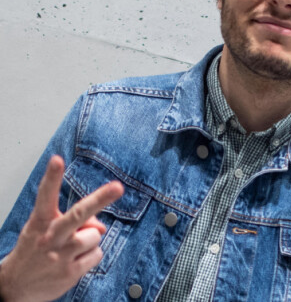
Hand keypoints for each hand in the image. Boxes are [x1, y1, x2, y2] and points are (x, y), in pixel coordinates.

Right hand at [0, 155, 123, 301]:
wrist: (15, 287)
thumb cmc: (37, 248)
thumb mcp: (47, 228)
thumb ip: (75, 219)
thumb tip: (102, 227)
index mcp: (41, 221)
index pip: (46, 195)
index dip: (52, 177)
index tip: (57, 160)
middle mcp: (50, 237)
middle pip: (78, 214)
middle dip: (100, 199)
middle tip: (118, 187)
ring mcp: (60, 256)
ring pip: (95, 235)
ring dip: (89, 240)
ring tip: (71, 249)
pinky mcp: (69, 273)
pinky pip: (97, 254)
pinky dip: (90, 256)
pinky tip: (74, 262)